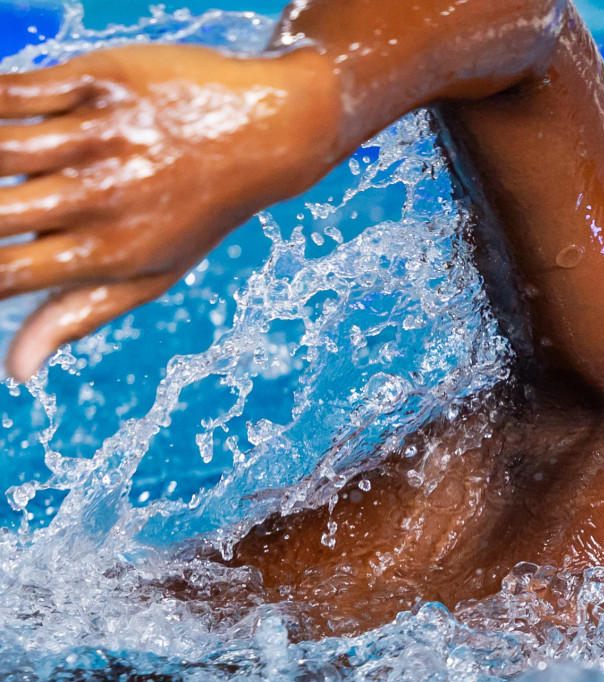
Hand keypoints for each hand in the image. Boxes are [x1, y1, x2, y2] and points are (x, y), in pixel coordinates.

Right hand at [0, 43, 342, 379]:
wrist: (271, 132)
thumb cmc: (198, 213)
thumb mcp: (150, 274)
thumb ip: (76, 314)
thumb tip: (14, 372)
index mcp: (111, 250)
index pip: (7, 273)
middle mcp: (104, 195)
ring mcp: (102, 136)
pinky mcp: (100, 80)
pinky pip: (14, 88)